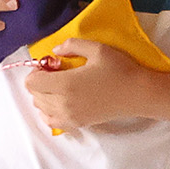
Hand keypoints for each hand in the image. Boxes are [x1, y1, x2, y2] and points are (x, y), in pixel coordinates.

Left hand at [22, 48, 155, 133]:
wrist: (137, 94)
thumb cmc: (119, 69)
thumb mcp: (96, 48)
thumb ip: (72, 45)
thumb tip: (55, 50)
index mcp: (66, 84)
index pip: (31, 82)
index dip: (36, 71)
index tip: (50, 65)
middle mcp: (63, 103)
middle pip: (34, 95)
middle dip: (40, 82)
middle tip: (56, 73)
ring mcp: (69, 116)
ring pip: (40, 108)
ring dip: (44, 96)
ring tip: (60, 87)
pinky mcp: (77, 124)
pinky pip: (51, 121)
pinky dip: (49, 112)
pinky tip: (61, 102)